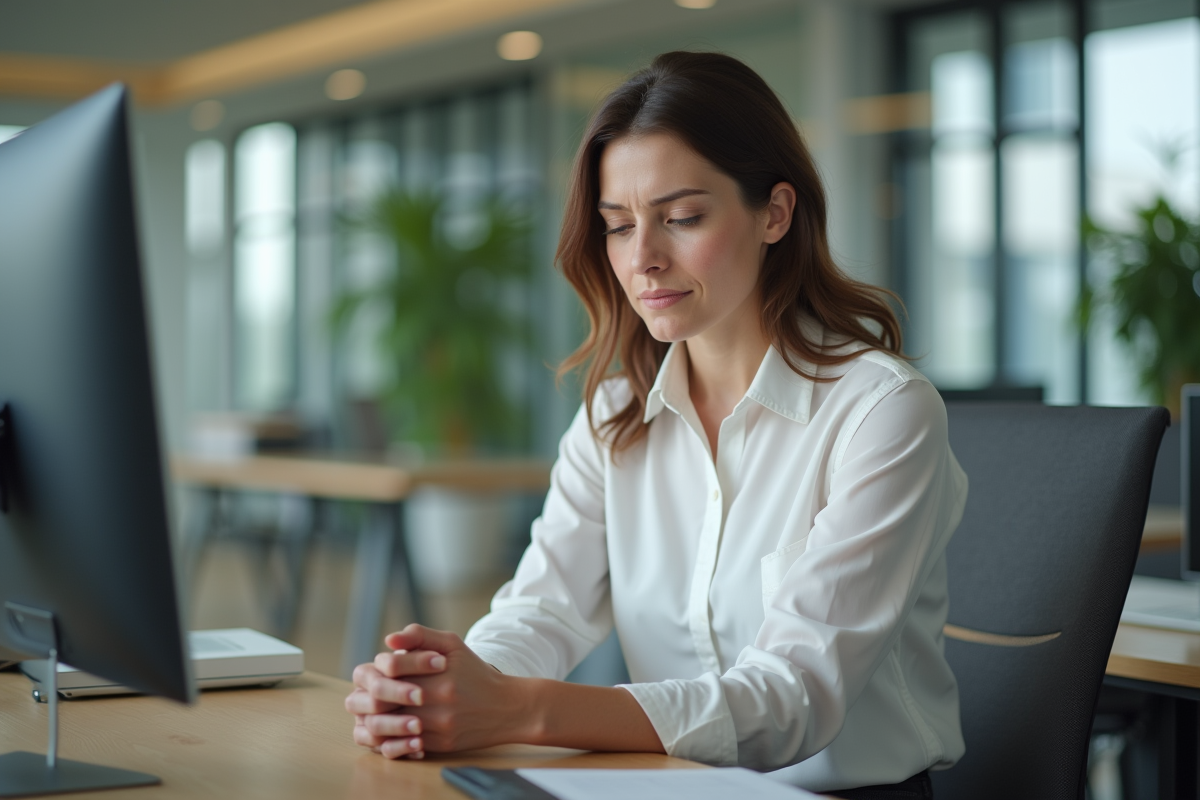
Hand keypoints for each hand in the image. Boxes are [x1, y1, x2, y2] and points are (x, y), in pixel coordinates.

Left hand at [346, 624, 531, 757]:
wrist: (506, 707)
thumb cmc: (474, 672)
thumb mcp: (452, 644)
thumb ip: (419, 635)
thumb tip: (389, 641)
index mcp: (436, 669)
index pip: (391, 667)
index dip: (381, 668)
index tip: (384, 670)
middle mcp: (437, 697)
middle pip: (385, 699)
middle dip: (375, 695)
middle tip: (375, 693)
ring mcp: (438, 723)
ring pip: (390, 724)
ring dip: (380, 718)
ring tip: (382, 711)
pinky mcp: (440, 744)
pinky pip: (404, 744)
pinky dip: (394, 736)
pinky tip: (395, 728)